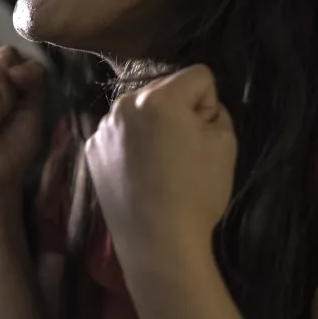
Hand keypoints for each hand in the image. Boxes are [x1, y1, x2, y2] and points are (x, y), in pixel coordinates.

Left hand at [85, 64, 235, 253]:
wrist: (157, 242)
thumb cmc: (196, 192)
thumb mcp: (226, 144)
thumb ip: (216, 112)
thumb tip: (200, 108)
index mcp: (158, 97)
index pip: (199, 76)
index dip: (210, 105)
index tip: (204, 136)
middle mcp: (124, 103)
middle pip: (165, 90)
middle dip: (178, 111)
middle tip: (183, 152)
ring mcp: (103, 127)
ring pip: (140, 111)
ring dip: (152, 126)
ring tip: (160, 166)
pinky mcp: (91, 149)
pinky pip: (120, 133)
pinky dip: (132, 145)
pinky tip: (139, 174)